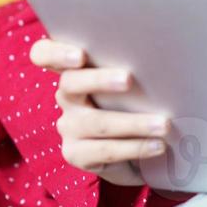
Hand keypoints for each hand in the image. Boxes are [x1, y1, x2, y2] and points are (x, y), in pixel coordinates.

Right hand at [28, 36, 171, 186]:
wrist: (137, 152)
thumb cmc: (138, 105)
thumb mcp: (134, 85)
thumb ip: (134, 69)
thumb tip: (162, 60)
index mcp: (75, 70)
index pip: (44, 54)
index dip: (55, 53)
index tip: (79, 56)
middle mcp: (66, 96)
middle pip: (70, 82)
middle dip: (99, 79)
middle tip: (129, 79)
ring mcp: (68, 126)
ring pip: (94, 121)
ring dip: (133, 123)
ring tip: (162, 125)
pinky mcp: (76, 154)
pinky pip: (104, 150)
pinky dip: (135, 147)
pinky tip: (157, 146)